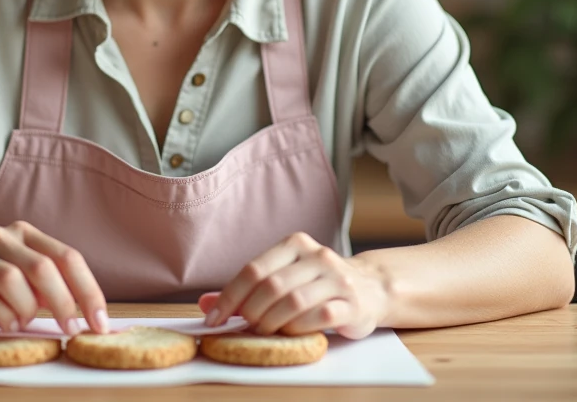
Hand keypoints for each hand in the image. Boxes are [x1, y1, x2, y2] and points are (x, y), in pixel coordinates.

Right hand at [0, 220, 109, 335]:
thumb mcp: (25, 286)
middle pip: (42, 266)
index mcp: (24, 234)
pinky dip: (1, 313)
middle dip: (63, 302)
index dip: (88, 290)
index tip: (100, 322)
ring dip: (26, 308)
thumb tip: (92, 315)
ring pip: (11, 277)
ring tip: (24, 323)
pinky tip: (7, 324)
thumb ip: (52, 288)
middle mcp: (0, 236)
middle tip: (70, 329)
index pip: (67, 256)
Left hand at [199, 232, 389, 338]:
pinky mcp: (352, 302)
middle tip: (245, 327)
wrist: (371, 288)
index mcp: (294, 244)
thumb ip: (246, 289)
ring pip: (294, 301)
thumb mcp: (283, 277)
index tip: (215, 318)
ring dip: (273, 322)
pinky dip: (299, 328)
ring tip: (265, 332)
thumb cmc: (317, 284)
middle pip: (272, 286)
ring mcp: (337, 278)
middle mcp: (317, 256)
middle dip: (251, 312)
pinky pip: (320, 316)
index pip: (254, 269)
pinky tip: (292, 333)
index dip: (230, 296)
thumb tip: (205, 304)